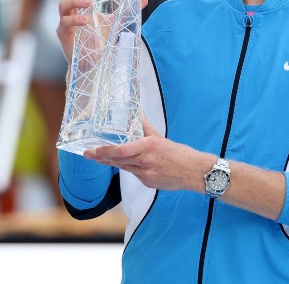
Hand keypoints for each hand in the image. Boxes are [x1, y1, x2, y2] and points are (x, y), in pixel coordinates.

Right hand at [57, 0, 148, 63]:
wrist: (94, 61)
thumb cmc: (100, 39)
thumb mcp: (115, 21)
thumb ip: (126, 10)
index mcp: (81, 6)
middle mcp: (71, 11)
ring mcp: (64, 22)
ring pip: (63, 5)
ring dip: (75, 1)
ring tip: (89, 2)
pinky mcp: (63, 34)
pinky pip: (65, 23)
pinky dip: (75, 20)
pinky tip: (86, 21)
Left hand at [83, 115, 211, 191]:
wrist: (194, 172)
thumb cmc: (179, 153)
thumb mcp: (161, 137)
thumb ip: (146, 126)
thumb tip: (136, 113)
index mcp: (149, 147)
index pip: (122, 150)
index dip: (107, 151)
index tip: (96, 149)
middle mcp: (145, 162)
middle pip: (119, 161)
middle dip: (102, 157)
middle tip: (88, 153)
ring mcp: (146, 175)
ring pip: (124, 168)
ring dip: (111, 163)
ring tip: (98, 158)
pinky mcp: (148, 183)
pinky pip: (134, 174)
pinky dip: (128, 168)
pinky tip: (123, 164)